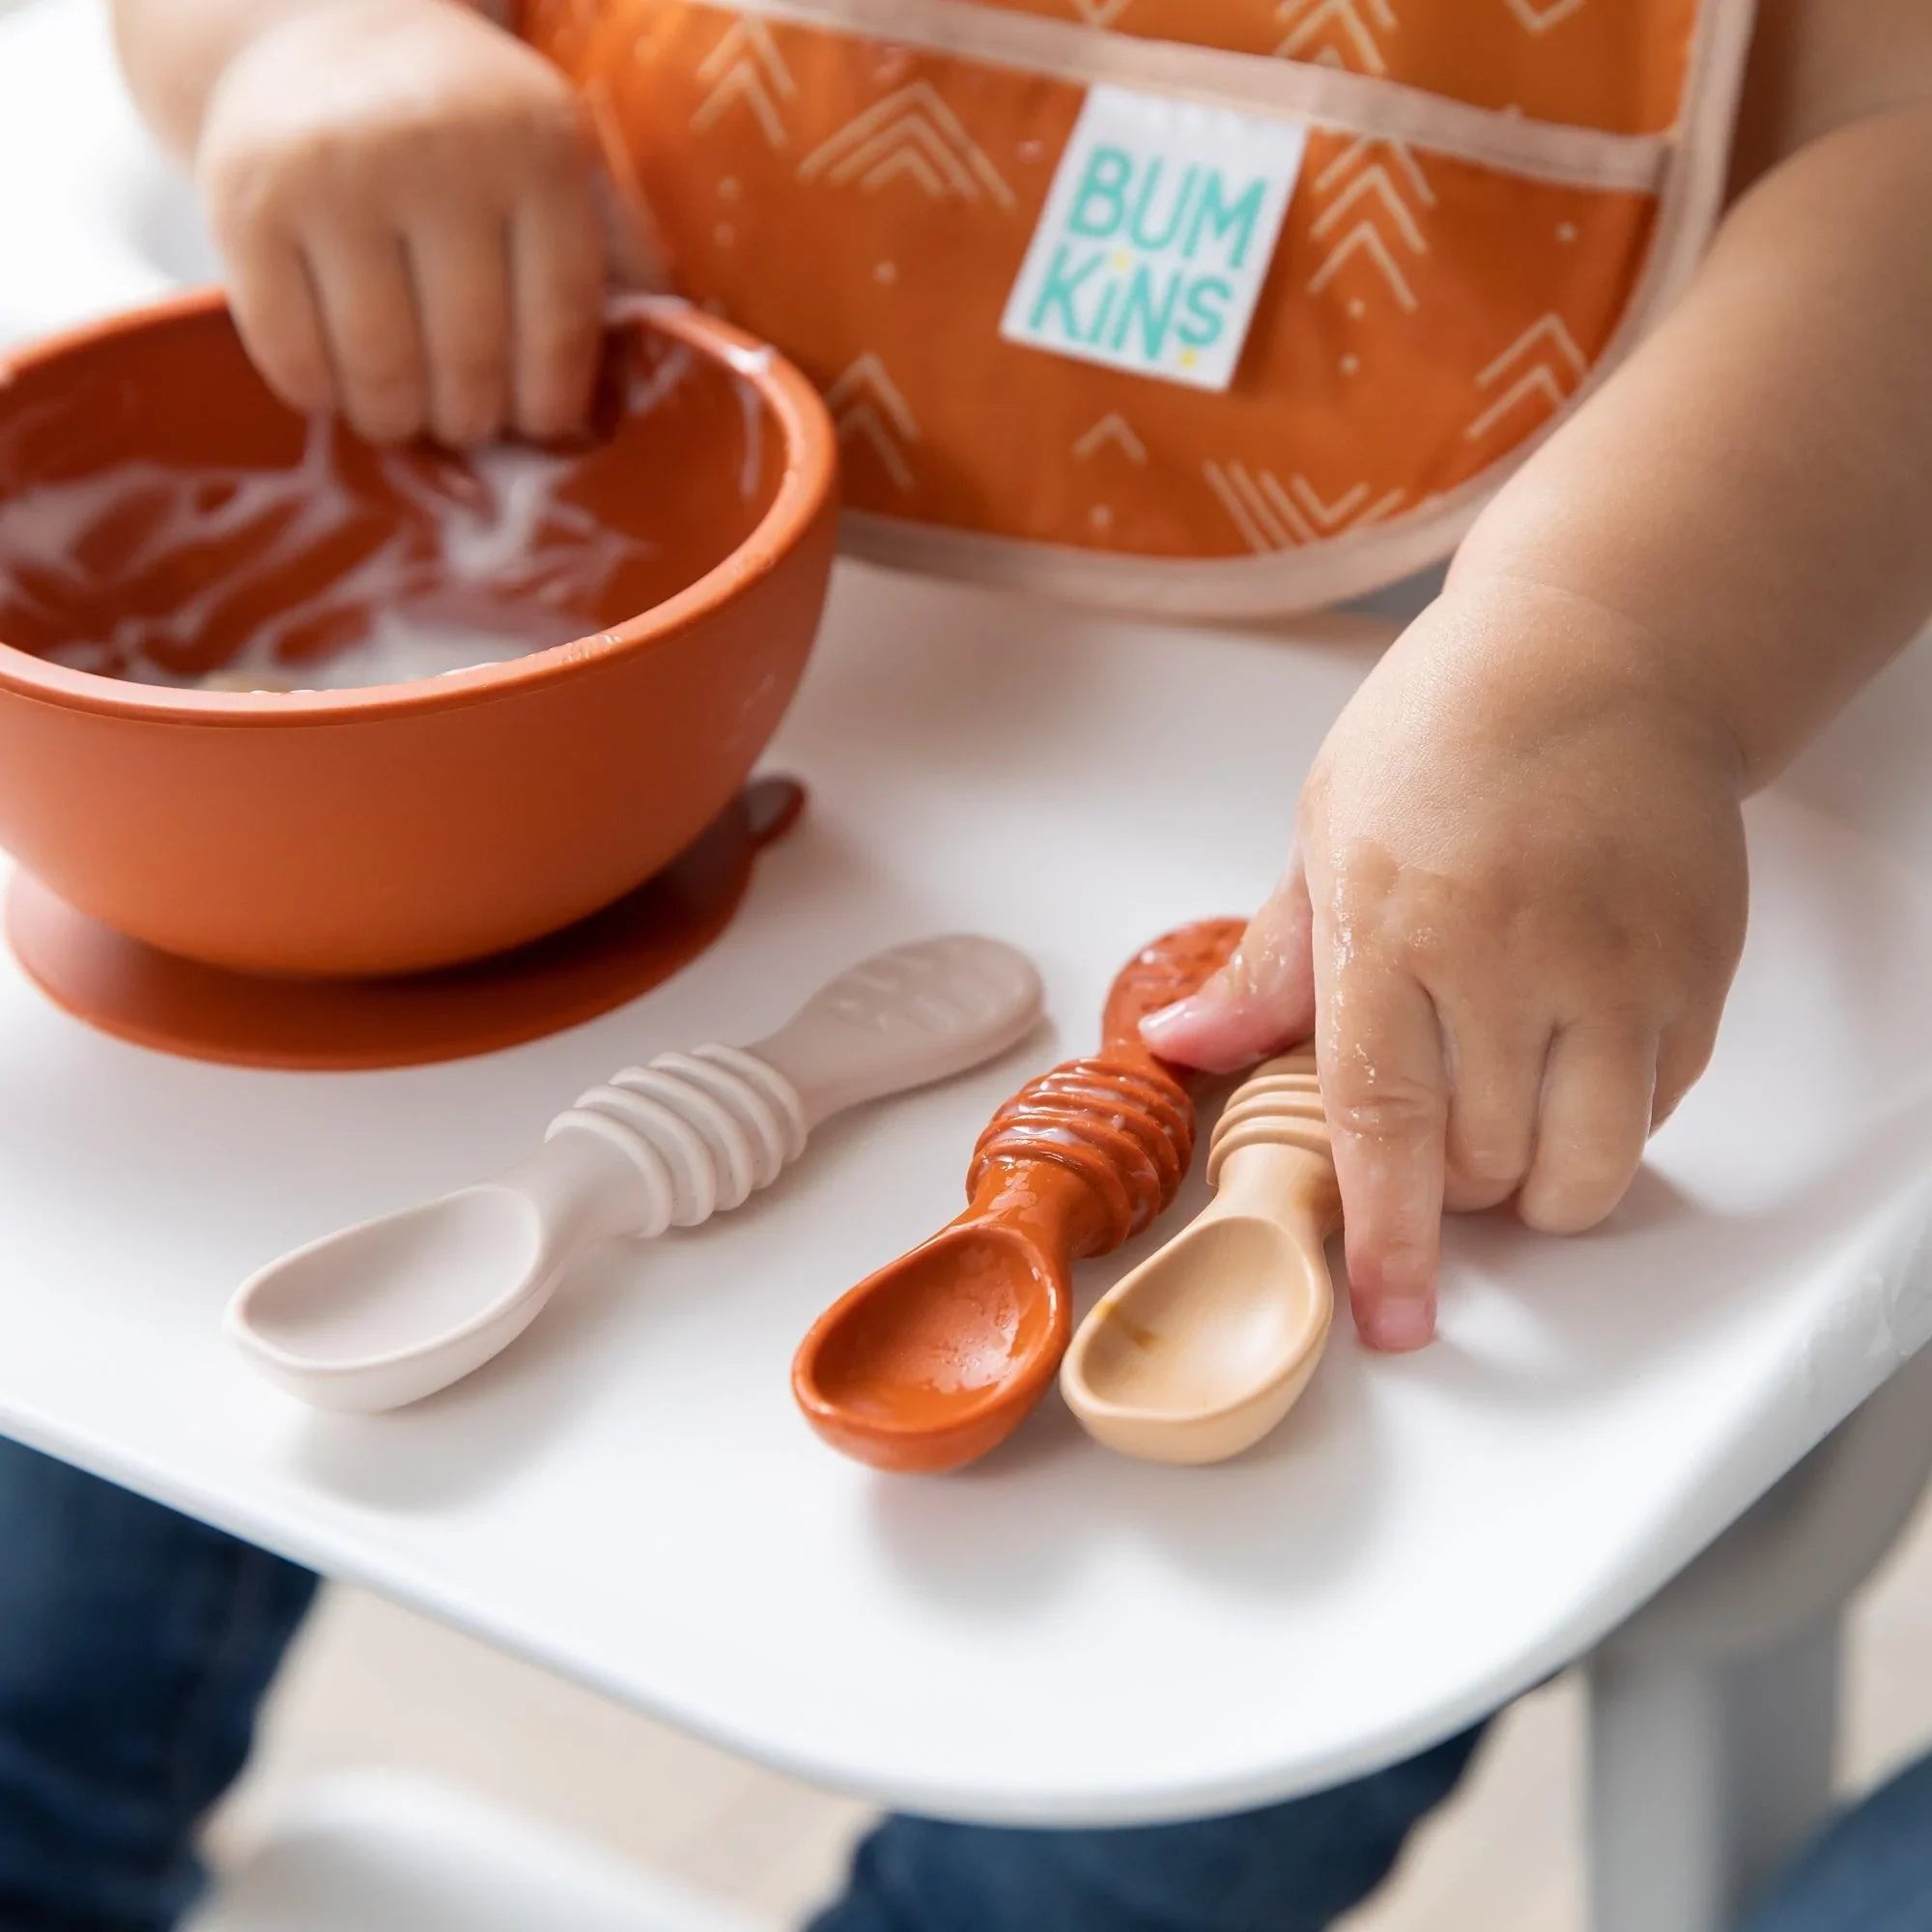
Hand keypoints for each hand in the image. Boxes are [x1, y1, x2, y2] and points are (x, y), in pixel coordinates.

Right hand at [197, 0, 605, 446]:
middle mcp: (436, 152)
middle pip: (470, 361)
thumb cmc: (465, 133)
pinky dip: (321, 395)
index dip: (551, 400)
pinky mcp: (246, 201)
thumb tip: (670, 352)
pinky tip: (337, 382)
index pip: (561, 323)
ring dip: (398, 420)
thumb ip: (615, 252)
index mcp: (534, 147)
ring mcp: (334, 174)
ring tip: (405, 411)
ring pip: (382, 372)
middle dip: (472, 418)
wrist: (321, 33)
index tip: (539, 423)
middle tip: (465, 418)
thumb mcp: (555, 161)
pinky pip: (293, 355)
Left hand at [1143, 580, 1749, 1350]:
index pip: (1382, 1123)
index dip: (1384, 1239)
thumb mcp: (1326, 832)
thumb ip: (1270, 965)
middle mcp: (1512, 956)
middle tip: (1430, 1142)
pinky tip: (1573, 1056)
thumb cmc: (1444, 732)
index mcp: (1393, 923)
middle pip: (1484, 1167)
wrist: (1600, 651)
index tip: (1389, 1318)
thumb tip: (1183, 1048)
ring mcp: (1619, 966)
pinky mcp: (1699, 967)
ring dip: (1537, 1185)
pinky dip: (1609, 1121)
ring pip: (1587, 1166)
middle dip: (1449, 1195)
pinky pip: (1659, 1109)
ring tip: (1505, 1120)